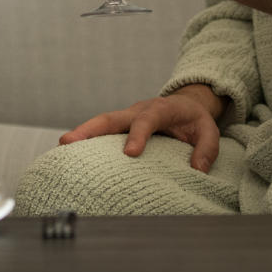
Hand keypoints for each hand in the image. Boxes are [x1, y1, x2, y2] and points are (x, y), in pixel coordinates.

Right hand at [60, 86, 222, 171]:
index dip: (138, 134)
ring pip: (101, 123)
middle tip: (69, 142)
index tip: (130, 153)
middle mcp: (138, 110)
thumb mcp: (209, 131)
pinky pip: (102, 131)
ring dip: (81, 134)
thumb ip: (207, 148)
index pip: (147, 119)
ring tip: (61, 148)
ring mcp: (126, 117)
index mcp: (161, 109)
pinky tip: (71, 153)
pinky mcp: (121, 126)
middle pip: (111, 117)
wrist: (187, 103)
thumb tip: (197, 168)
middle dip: (89, 129)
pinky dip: (86, 139)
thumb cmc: (195, 119)